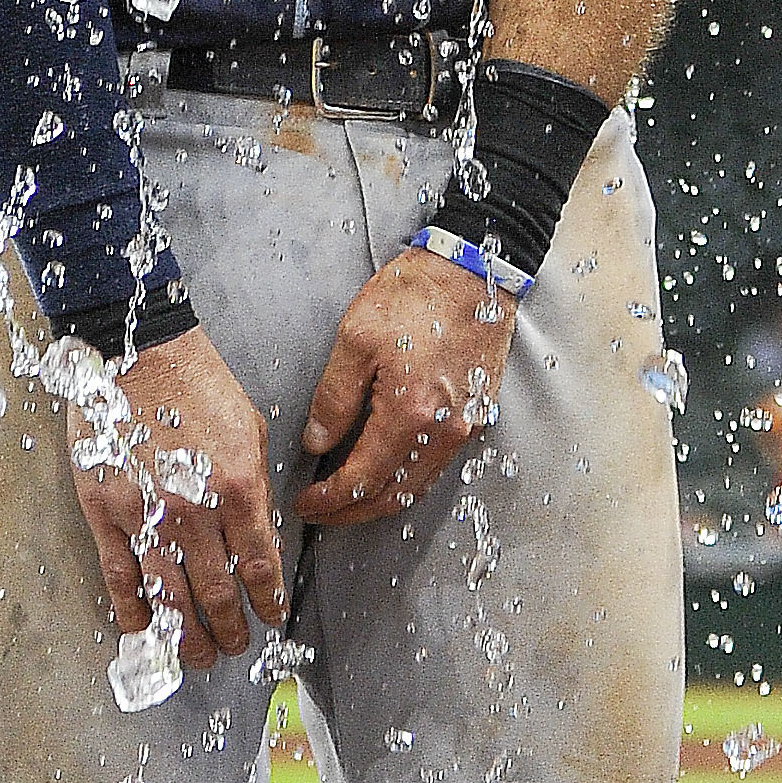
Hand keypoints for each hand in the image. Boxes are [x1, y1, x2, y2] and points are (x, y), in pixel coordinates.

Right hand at [66, 327, 286, 671]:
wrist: (137, 349)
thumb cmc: (196, 382)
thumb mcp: (249, 428)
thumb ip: (258, 489)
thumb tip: (264, 540)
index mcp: (235, 486)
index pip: (259, 566)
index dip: (268, 601)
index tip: (271, 617)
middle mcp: (192, 510)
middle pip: (216, 594)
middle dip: (231, 629)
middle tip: (234, 645)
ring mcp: (144, 515)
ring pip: (170, 600)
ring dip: (188, 638)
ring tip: (199, 656)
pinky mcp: (105, 512)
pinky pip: (121, 578)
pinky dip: (134, 615)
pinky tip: (146, 633)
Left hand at [294, 248, 517, 527]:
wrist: (474, 269)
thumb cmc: (416, 294)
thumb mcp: (357, 337)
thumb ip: (334, 397)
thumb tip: (317, 442)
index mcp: (410, 412)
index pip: (362, 479)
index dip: (330, 498)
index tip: (305, 503)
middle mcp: (443, 431)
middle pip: (393, 496)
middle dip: (351, 512)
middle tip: (320, 513)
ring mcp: (465, 426)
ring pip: (418, 487)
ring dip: (380, 501)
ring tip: (347, 499)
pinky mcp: (476, 414)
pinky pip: (437, 466)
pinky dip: (408, 480)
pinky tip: (386, 471)